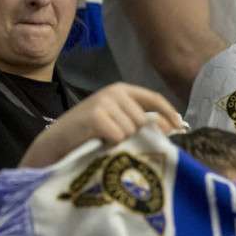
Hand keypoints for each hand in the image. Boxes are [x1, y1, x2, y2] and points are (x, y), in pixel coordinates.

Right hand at [19, 83, 183, 168]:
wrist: (56, 143)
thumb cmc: (88, 135)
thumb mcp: (118, 123)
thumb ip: (142, 122)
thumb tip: (173, 126)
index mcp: (121, 90)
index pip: (153, 98)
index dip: (169, 113)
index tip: (179, 128)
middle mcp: (113, 92)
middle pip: (144, 120)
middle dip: (134, 135)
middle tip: (114, 140)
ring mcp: (104, 103)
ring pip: (132, 130)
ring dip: (121, 141)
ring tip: (103, 141)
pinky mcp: (96, 116)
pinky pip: (118, 136)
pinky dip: (110, 144)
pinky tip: (97, 143)